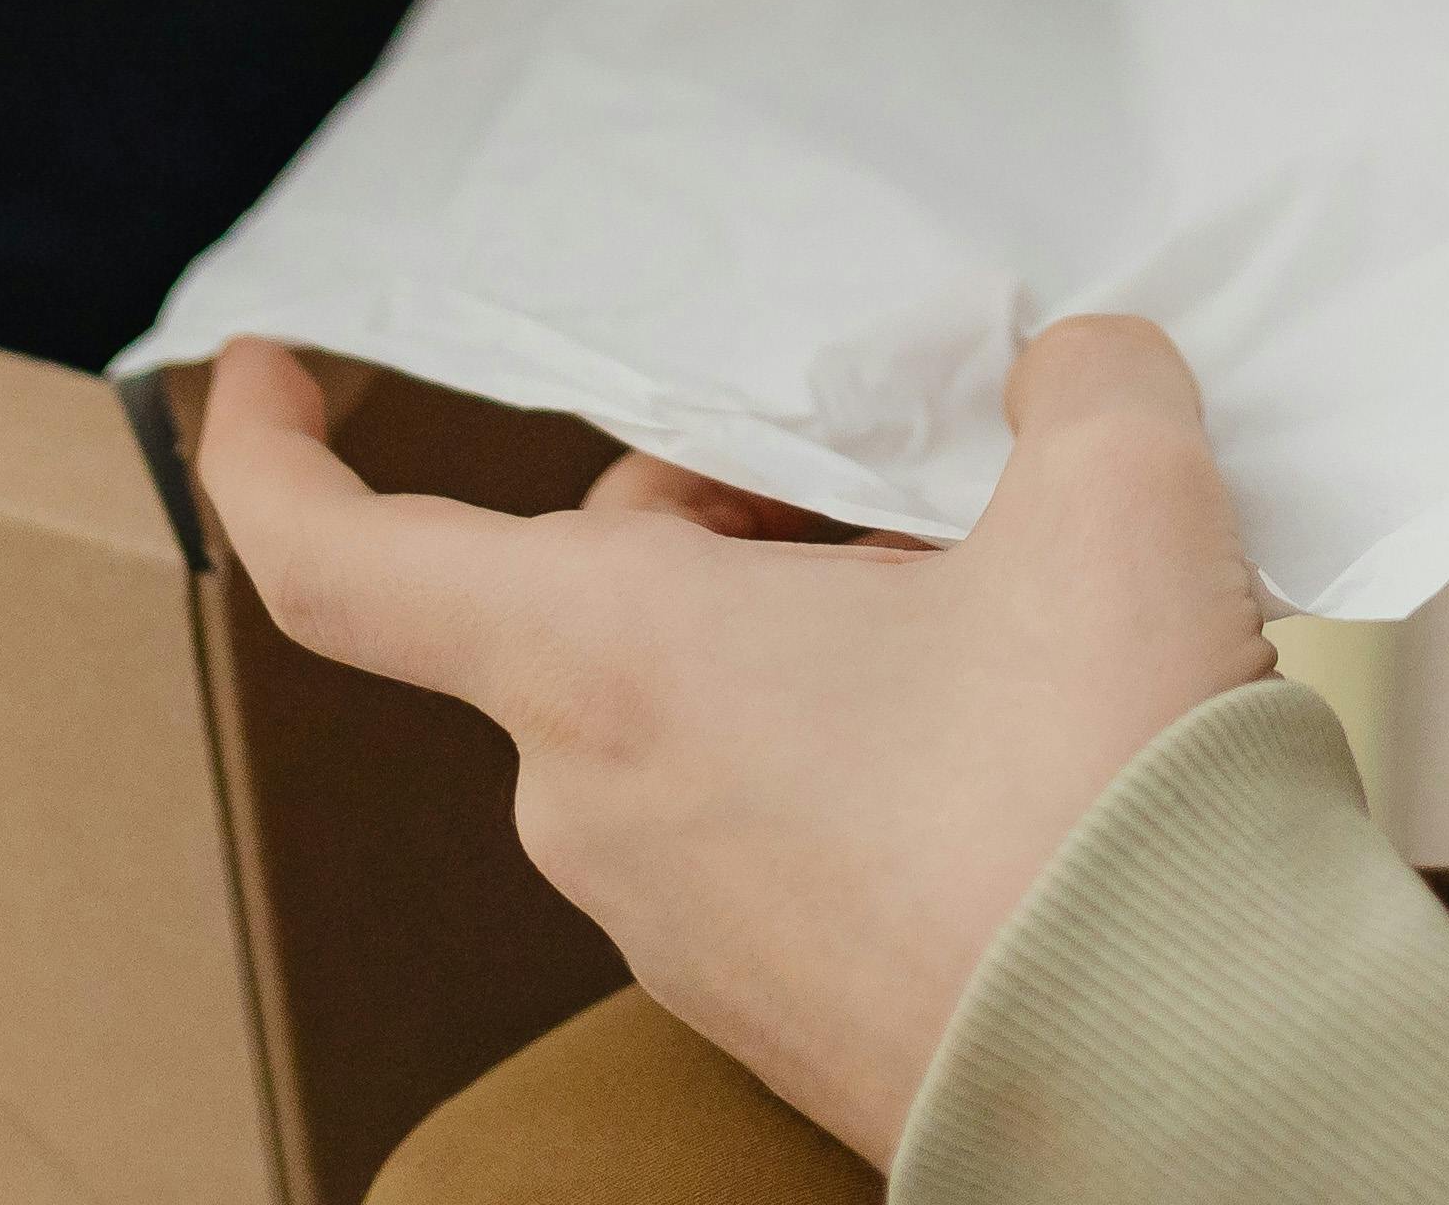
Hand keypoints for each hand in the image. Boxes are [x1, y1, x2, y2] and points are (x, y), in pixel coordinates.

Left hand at [202, 321, 1282, 1164]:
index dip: (272, 450)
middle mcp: (604, 804)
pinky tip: (1020, 724)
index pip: (344, 562)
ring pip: (699, 700)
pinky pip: (771, 811)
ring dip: (820, 622)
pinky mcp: (779, 996)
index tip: (267, 370)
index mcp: (612, 668)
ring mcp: (687, 921)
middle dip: (740, 506)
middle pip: (597, 591)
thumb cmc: (1095, 808)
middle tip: (911, 469)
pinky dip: (862, 738)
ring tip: (1007, 601)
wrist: (1181, 1078)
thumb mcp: (1116, 494)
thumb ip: (1076, 381)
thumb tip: (1067, 380)